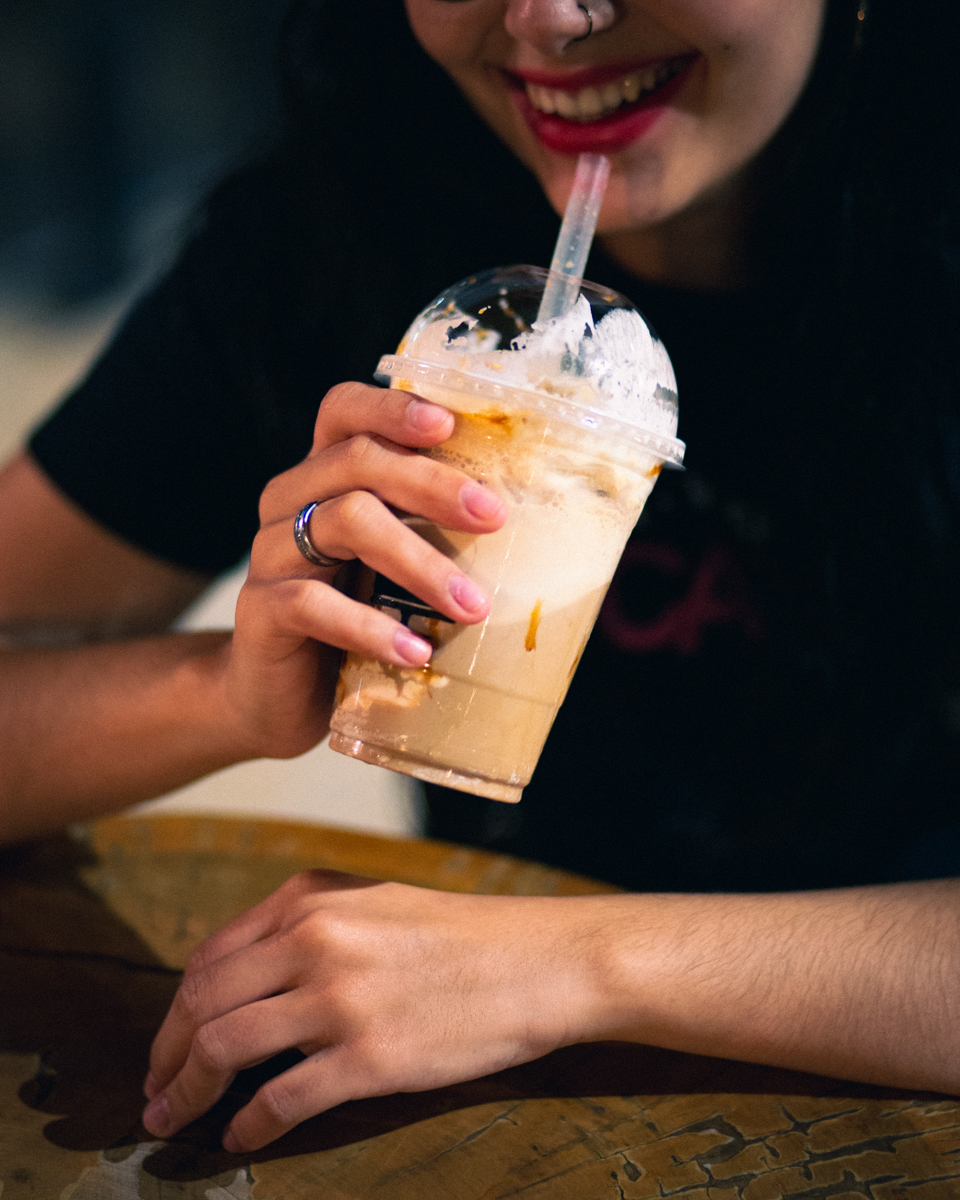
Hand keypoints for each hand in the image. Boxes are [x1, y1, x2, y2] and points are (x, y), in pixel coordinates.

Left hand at [142, 870, 607, 1151]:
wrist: (536, 961)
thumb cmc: (461, 935)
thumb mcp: (373, 903)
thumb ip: (306, 927)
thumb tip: (242, 983)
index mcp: (310, 898)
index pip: (209, 956)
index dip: (176, 1010)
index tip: (168, 1045)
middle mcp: (314, 939)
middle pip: (204, 1002)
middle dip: (167, 1056)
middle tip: (156, 1093)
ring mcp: (339, 998)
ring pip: (226, 1048)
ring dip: (188, 1092)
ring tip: (174, 1120)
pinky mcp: (368, 1056)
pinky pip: (281, 1099)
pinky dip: (248, 1125)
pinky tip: (242, 1137)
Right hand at [218, 382, 507, 757]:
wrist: (279, 695)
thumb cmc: (353, 619)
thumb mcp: (393, 567)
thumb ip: (432, 534)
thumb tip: (534, 525)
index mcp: (324, 476)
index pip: (343, 410)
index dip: (392, 407)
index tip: (449, 425)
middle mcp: (291, 500)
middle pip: (356, 460)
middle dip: (432, 484)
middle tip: (494, 519)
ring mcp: (270, 553)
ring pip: (345, 522)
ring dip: (419, 562)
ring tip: (473, 608)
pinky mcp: (261, 610)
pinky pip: (314, 604)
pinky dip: (371, 627)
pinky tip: (415, 652)